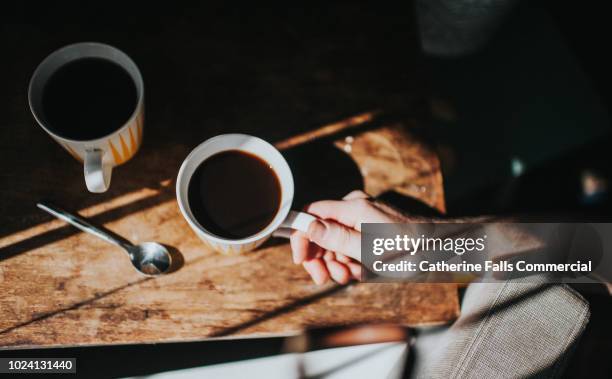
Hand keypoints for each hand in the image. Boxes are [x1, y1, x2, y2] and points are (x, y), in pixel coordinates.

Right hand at [290, 190, 410, 284]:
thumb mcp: (368, 248)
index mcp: (352, 207)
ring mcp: (363, 218)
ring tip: (349, 277)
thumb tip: (308, 227)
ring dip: (337, 262)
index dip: (301, 236)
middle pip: (322, 230)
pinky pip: (350, 243)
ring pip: (335, 241)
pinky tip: (358, 272)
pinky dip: (350, 260)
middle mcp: (355, 208)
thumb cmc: (409, 249)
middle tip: (326, 279)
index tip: (301, 260)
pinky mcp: (370, 229)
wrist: (442, 249)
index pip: (312, 214)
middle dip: (322, 257)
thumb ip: (336, 237)